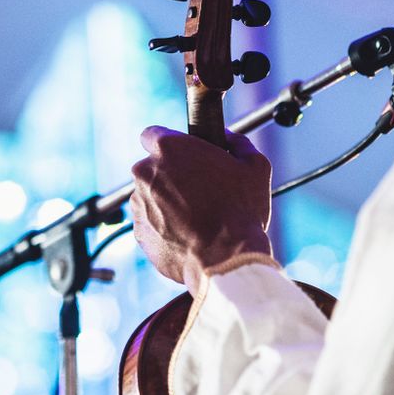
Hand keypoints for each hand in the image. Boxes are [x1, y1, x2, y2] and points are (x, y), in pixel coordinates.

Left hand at [130, 126, 272, 295]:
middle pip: (151, 167)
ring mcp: (139, 203)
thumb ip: (237, 142)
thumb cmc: (240, 212)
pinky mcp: (139, 231)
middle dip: (168, 175)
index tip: (181, 156)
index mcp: (170, 148)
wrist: (225, 260)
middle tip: (196, 189)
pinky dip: (162, 225)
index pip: (152, 134)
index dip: (168, 144)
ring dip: (165, 201)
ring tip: (195, 216)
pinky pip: (148, 222)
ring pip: (148, 195)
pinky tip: (187, 233)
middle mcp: (146, 172)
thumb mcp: (254, 166)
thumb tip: (227, 136)